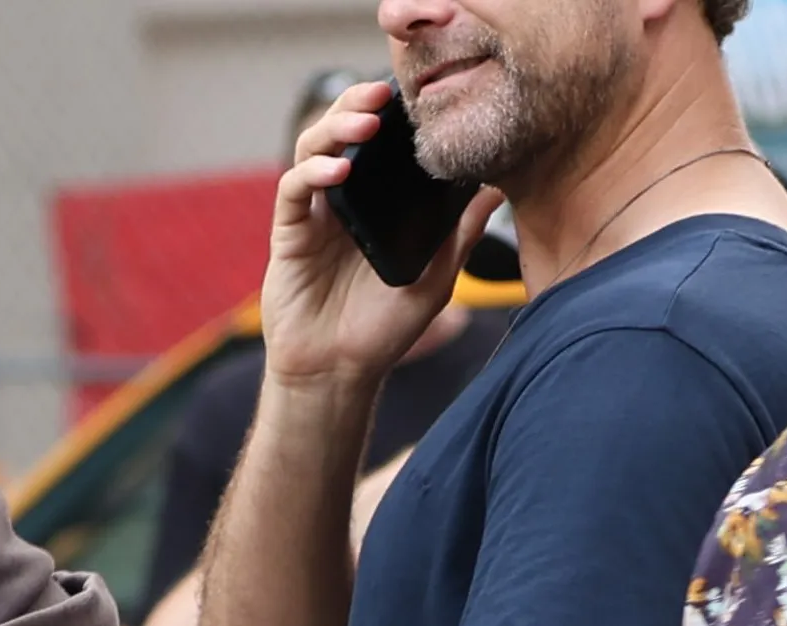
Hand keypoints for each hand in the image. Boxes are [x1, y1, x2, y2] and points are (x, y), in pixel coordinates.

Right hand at [261, 81, 501, 392]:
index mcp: (377, 205)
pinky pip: (294, 190)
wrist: (339, 371)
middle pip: (341, 133)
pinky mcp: (289, 234)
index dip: (393, 115)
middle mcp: (343, 201)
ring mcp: (314, 215)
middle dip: (358, 105)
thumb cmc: (384, 330)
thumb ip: (461, 234)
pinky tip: (339, 170)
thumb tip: (497, 190)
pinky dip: (313, 172)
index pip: (381, 144)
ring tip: (364, 122)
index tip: (420, 98)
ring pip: (312, 150)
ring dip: (334, 128)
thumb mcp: (438, 277)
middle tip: (385, 93)